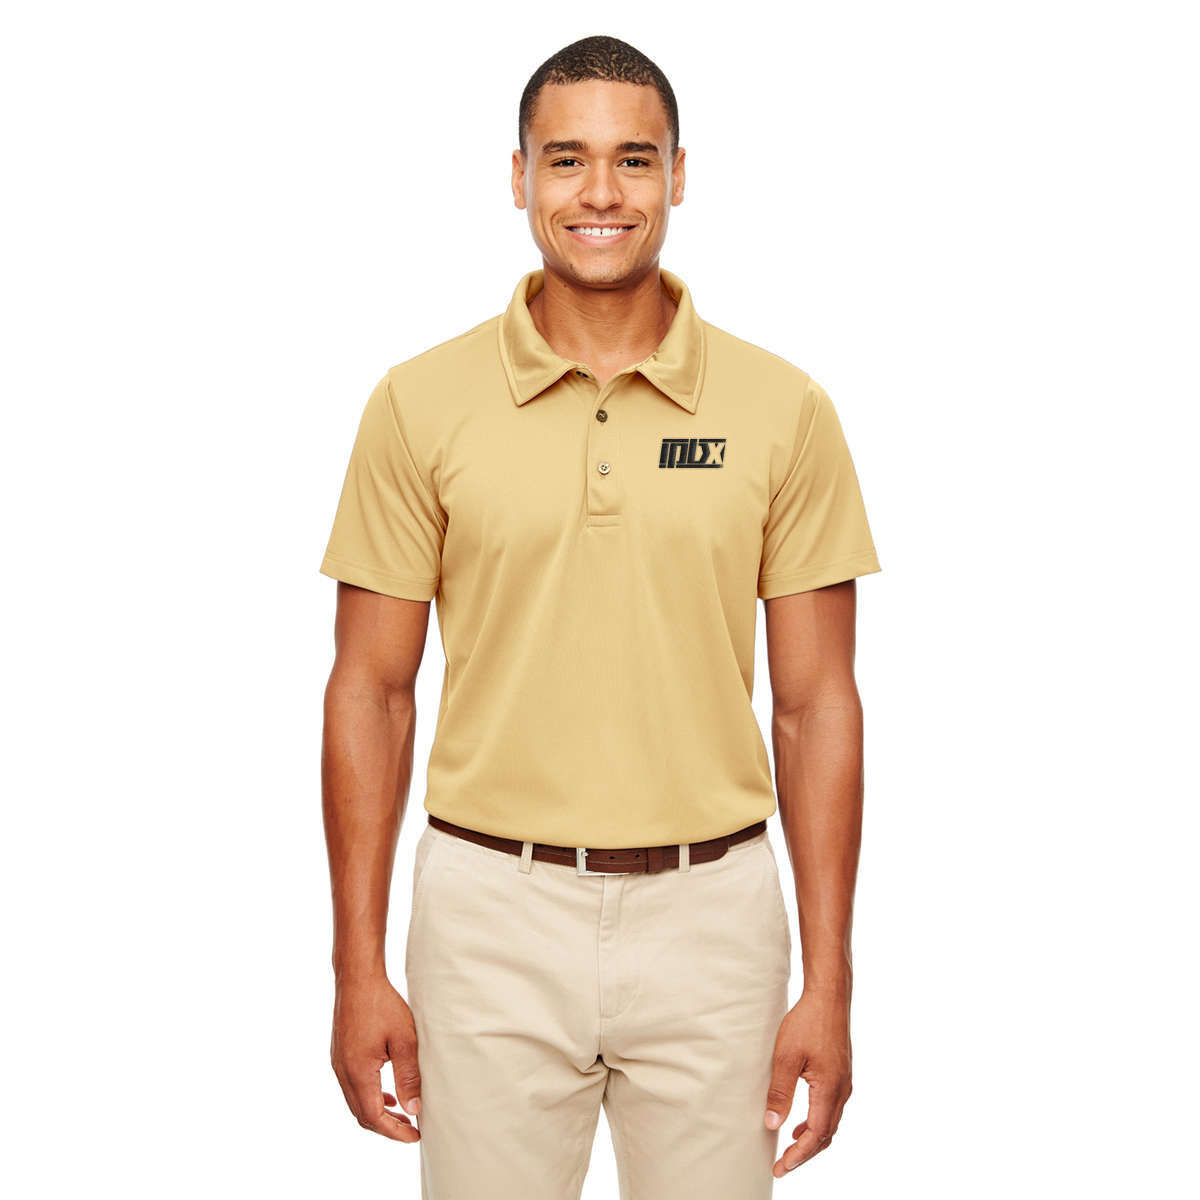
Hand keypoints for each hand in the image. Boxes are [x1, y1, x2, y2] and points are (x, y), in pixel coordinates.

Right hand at [330, 975, 421, 1141]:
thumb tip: (414, 1109)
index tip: (416, 1135)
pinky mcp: (339, 1055)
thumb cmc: (382, 1004)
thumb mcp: (404, 1040)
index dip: (395, 1131)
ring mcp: (338, 1064)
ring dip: (378, 1112)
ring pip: (356, 1102)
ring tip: (403, 1114)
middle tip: (412, 1129)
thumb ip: (408, 1076)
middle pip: (362, 1115)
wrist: (357, 978)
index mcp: (358, 1072)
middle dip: (387, 1127)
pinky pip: (352, 1087)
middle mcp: (343, 1072)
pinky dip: (369, 1097)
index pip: (374, 1117)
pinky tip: (387, 1093)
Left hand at [764, 989, 852, 1176]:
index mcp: (830, 1089)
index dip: (798, 1156)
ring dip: (812, 1139)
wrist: (829, 997)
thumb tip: (771, 1124)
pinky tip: (801, 1122)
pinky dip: (818, 1123)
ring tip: (791, 1148)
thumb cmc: (807, 1022)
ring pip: (831, 1123)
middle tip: (783, 1165)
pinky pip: (832, 1109)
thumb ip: (780, 1091)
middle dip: (805, 1153)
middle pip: (826, 1134)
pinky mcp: (841, 1074)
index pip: (815, 1135)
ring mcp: (844, 1082)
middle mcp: (842, 1090)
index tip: (781, 1168)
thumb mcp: (786, 1056)